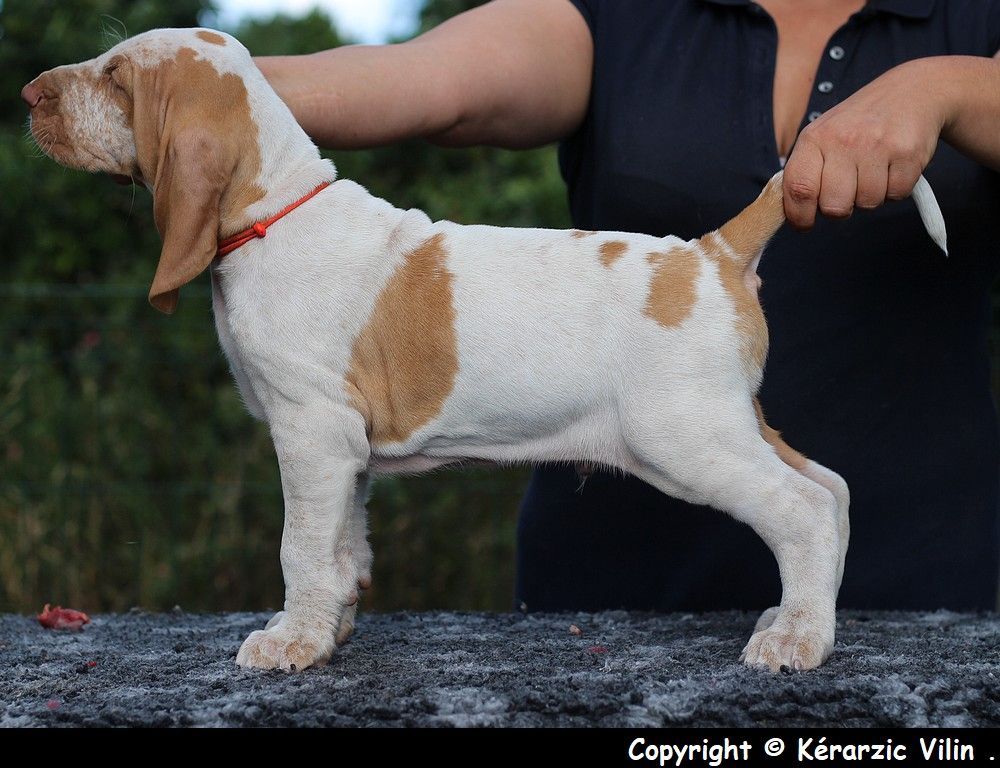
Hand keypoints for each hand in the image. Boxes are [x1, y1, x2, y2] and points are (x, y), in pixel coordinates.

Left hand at [783, 58, 948, 228]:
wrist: (912, 91)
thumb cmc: (858, 123)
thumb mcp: (822, 136)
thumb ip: (804, 171)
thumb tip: (791, 211)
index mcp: (814, 138)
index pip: (798, 189)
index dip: (799, 216)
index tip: (805, 223)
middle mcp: (843, 140)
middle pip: (833, 206)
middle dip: (840, 208)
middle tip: (846, 191)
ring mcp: (876, 145)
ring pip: (867, 204)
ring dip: (869, 197)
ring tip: (872, 172)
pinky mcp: (907, 152)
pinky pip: (896, 195)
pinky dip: (895, 189)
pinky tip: (891, 168)